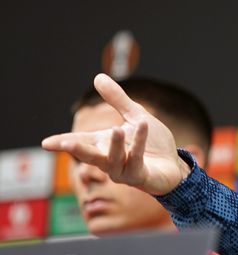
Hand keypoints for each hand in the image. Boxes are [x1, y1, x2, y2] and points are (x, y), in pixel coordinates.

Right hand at [41, 73, 189, 195]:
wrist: (174, 164)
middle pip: (90, 156)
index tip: (46, 143)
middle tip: (66, 144)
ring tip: (117, 129)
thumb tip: (98, 77)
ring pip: (114, 160)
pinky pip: (137, 160)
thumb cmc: (154, 144)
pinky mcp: (140, 177)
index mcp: (105, 146)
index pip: (81, 142)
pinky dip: (139, 143)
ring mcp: (124, 171)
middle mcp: (110, 160)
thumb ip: (118, 100)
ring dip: (115, 145)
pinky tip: (142, 126)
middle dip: (78, 150)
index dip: (63, 143)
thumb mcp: (136, 116)